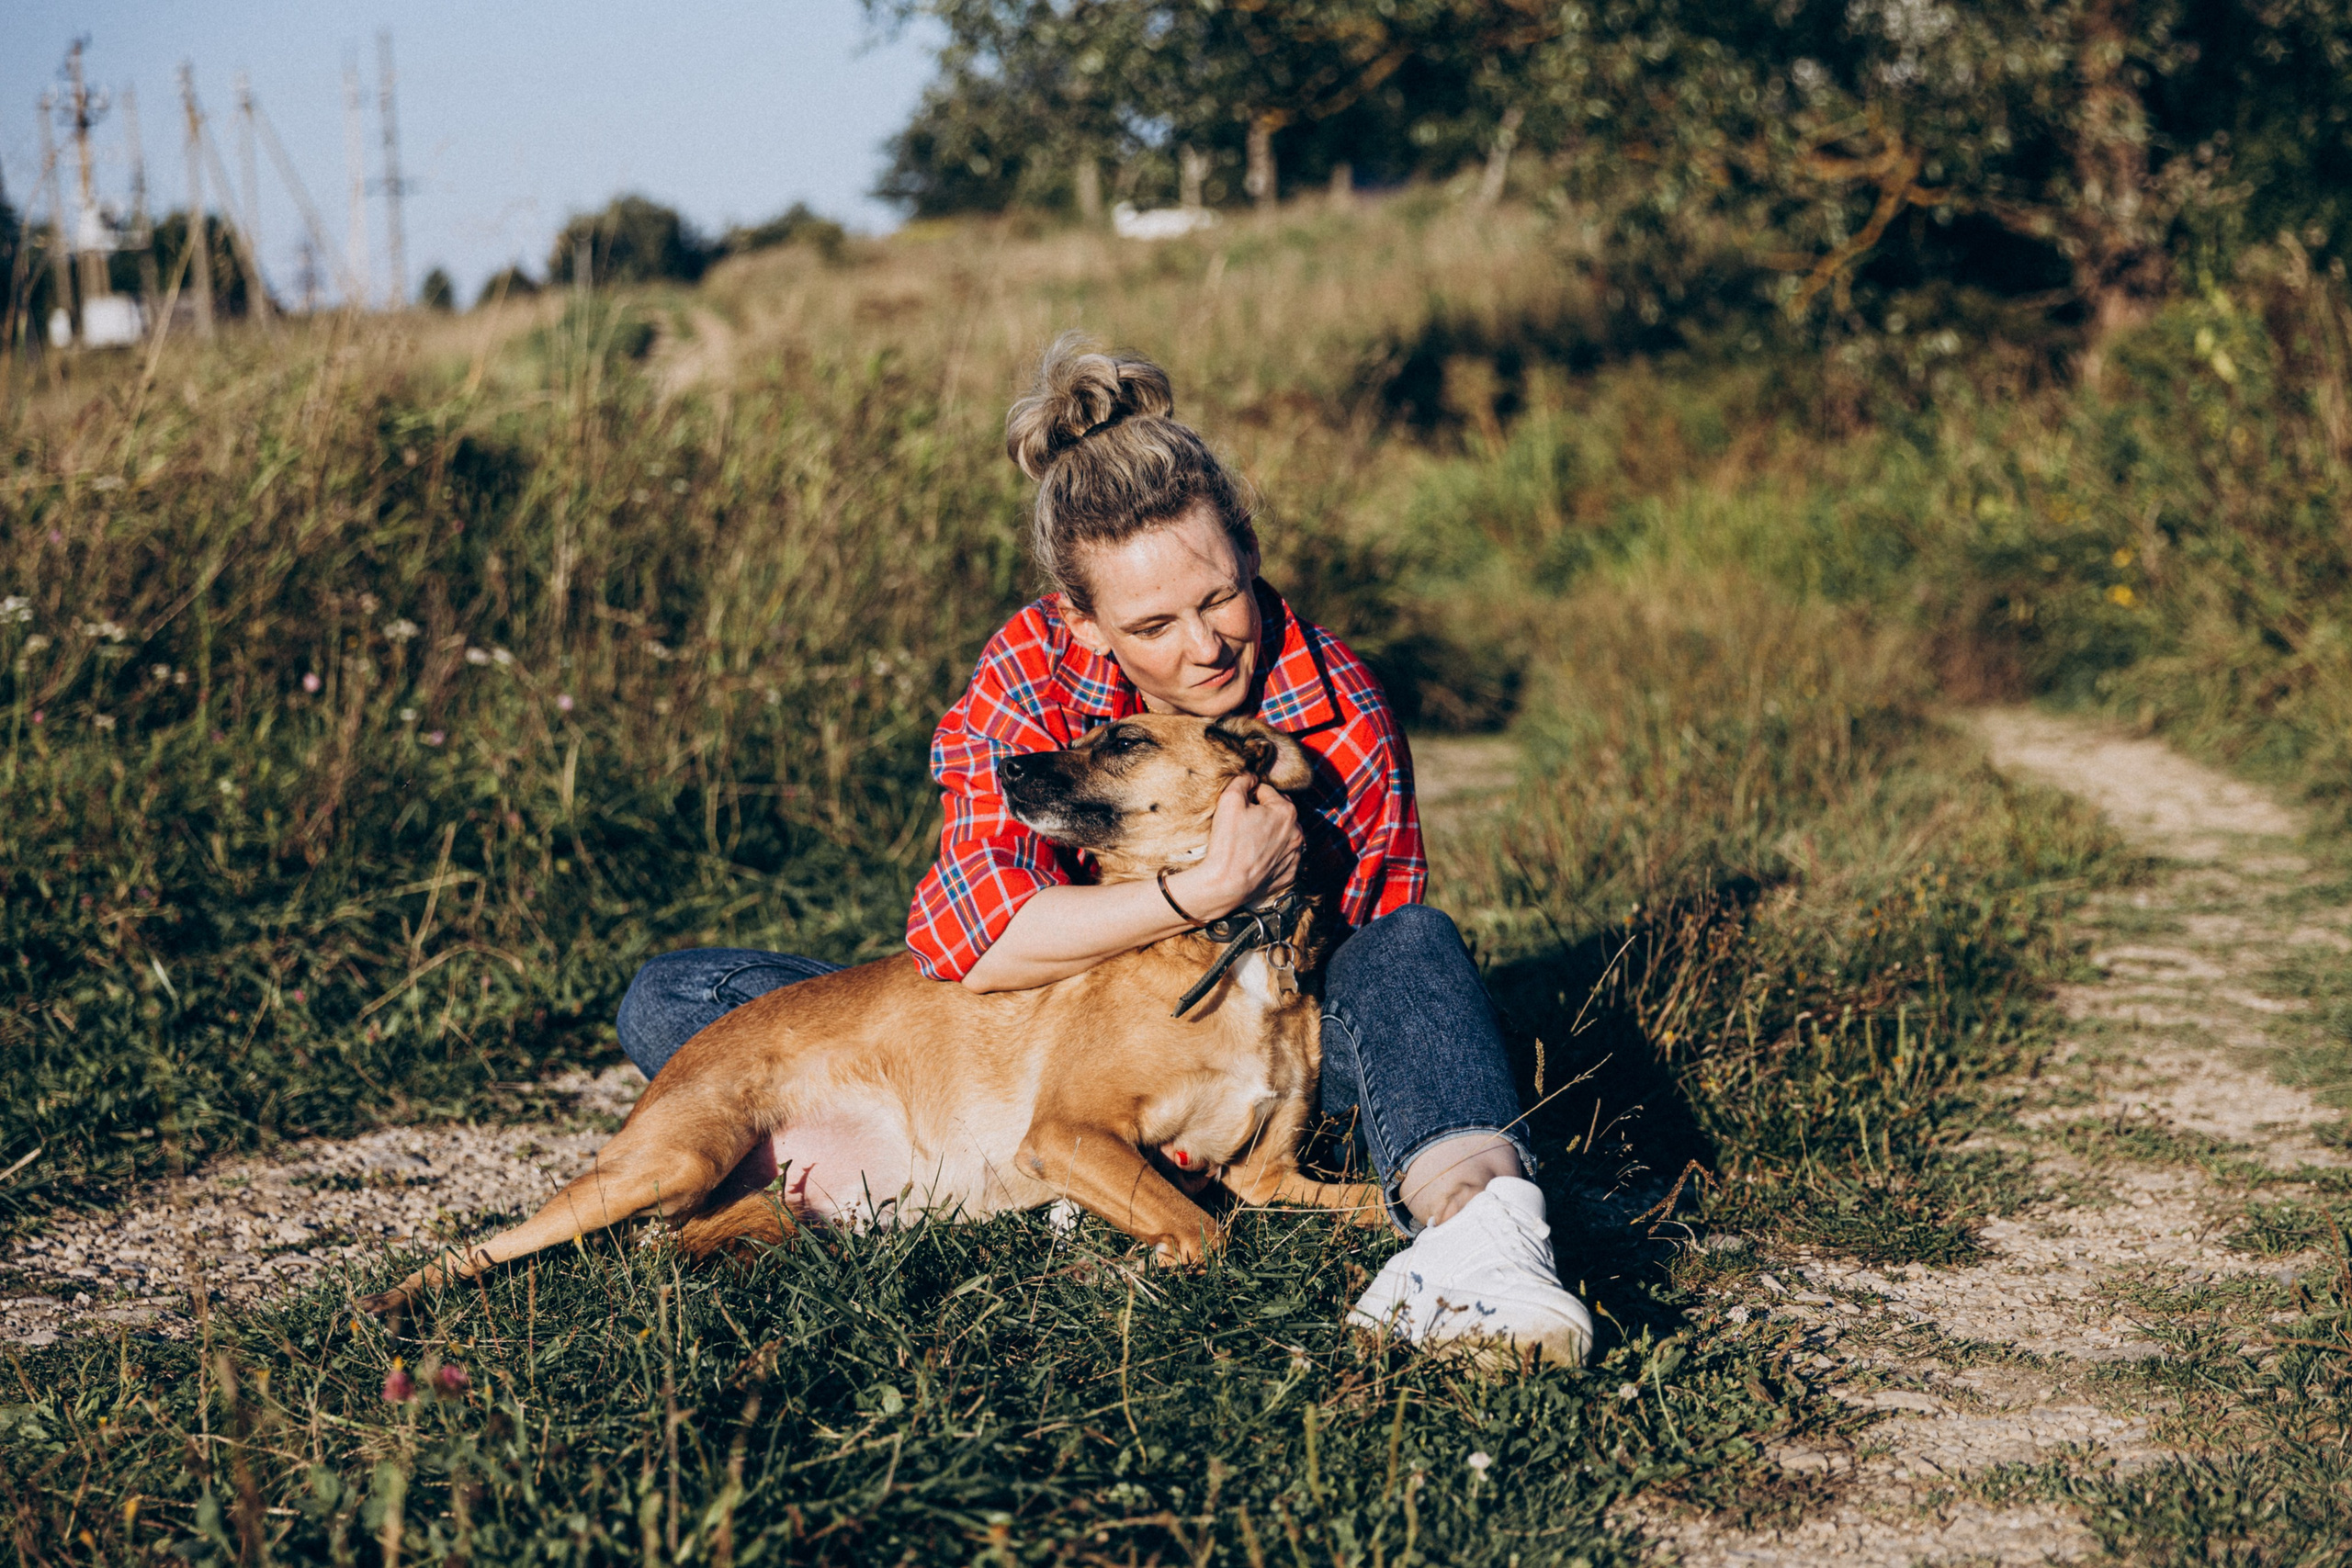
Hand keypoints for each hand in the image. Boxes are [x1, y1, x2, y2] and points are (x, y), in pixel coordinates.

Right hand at [1172, 774, 1301, 918]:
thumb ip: (1242, 780)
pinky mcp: (1289, 874)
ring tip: (1249, 841)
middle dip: (1264, 813)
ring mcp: (1295, 856)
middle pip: (1278, 813)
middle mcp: (1297, 833)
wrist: (1226, 883)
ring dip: (1270, 833)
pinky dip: (1272, 855)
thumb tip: (1251, 776)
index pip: (1266, 792)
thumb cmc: (1228, 842)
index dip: (1249, 796)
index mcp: (1286, 811)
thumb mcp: (1229, 800)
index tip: (1238, 807)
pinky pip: (1282, 858)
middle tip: (1243, 823)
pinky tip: (1256, 857)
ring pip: (1282, 835)